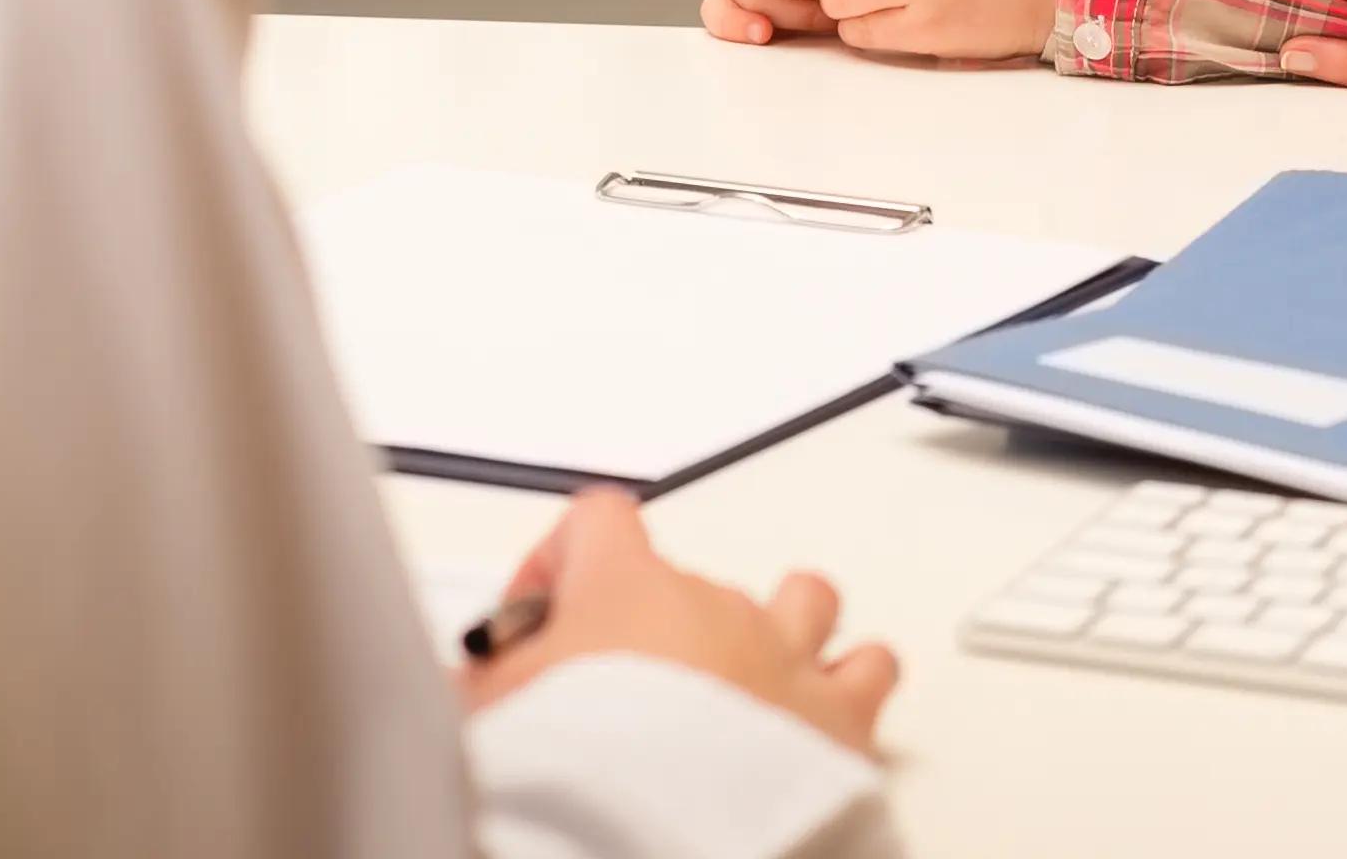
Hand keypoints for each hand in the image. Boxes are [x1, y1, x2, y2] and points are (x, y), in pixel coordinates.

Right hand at [461, 486, 899, 756]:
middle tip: (622, 697)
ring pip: (804, 599)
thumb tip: (477, 688)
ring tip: (747, 675)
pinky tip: (822, 713)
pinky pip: (870, 669)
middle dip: (661, 629)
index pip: (599, 520)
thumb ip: (487, 684)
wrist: (657, 841)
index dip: (564, 560)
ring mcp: (783, 658)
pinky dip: (849, 687)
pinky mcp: (840, 721)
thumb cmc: (576, 774)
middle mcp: (715, 607)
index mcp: (627, 589)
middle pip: (693, 579)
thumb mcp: (485, 718)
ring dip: (778, 630)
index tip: (543, 615)